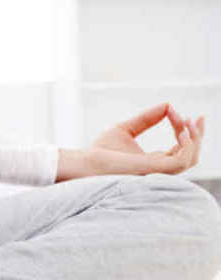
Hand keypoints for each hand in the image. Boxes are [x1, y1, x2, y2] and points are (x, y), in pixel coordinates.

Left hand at [57, 103, 203, 181]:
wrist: (85, 161)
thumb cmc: (100, 150)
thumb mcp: (126, 128)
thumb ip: (146, 119)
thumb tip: (167, 104)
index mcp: (152, 161)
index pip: (180, 149)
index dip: (186, 131)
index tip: (179, 111)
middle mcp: (157, 169)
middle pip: (190, 156)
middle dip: (198, 136)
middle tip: (197, 117)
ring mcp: (155, 171)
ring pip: (190, 159)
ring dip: (194, 138)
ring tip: (186, 120)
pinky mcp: (151, 170)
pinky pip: (180, 161)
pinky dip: (186, 145)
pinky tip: (181, 130)